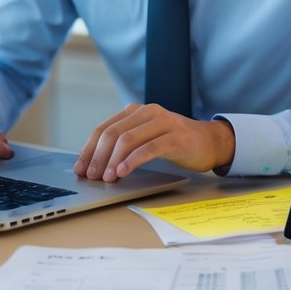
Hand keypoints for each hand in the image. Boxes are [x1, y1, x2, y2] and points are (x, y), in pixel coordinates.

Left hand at [74, 103, 234, 181]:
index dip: (89, 149)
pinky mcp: (175, 137)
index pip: (104, 128)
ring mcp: (162, 122)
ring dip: (112, 161)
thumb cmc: (175, 143)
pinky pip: (148, 148)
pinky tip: (123, 172)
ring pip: (127, 140)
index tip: (80, 167)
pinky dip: (132, 161)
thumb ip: (126, 143)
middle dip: (98, 157)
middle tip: (91, 177)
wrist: (210, 142)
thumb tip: (97, 164)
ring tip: (106, 178)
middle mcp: (147, 112)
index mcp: (136, 111)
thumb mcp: (147, 137)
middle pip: (113, 134)